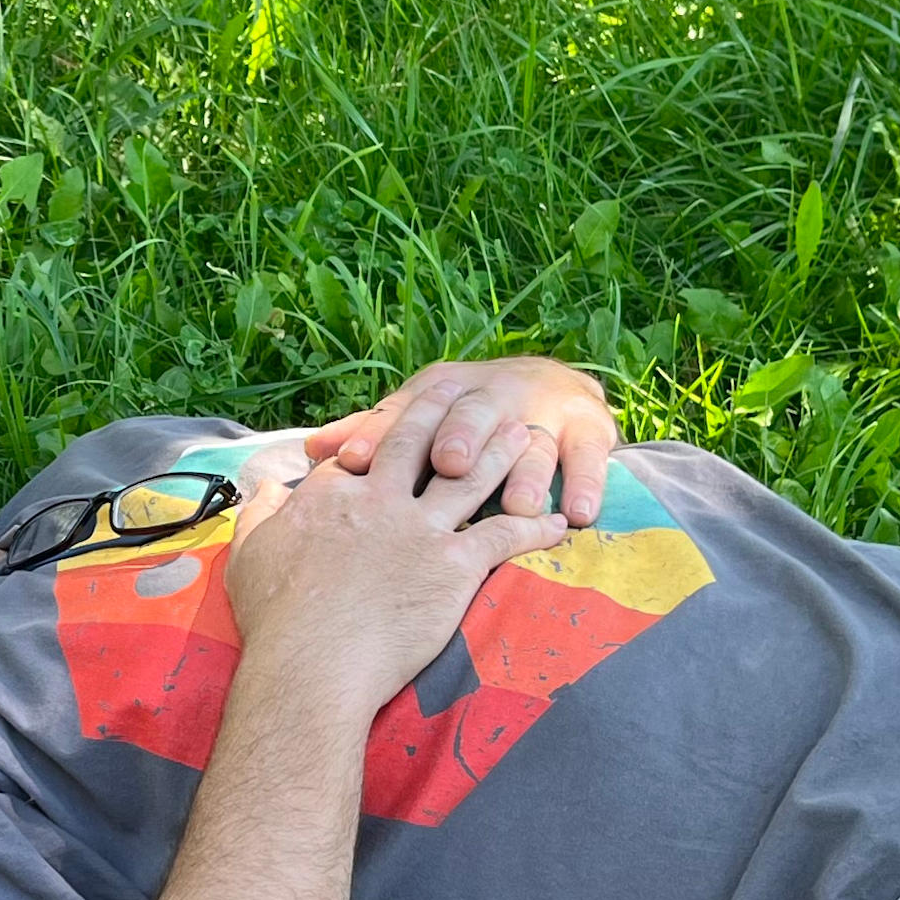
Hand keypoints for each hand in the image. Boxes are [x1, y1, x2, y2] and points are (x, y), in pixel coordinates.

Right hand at [228, 419, 571, 716]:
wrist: (312, 664)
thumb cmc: (275, 617)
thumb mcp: (249, 554)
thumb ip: (260, 513)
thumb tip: (264, 486)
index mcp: (333, 494)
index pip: (362, 449)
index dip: (380, 434)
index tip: (395, 426)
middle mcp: (381, 499)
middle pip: (421, 443)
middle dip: (448, 414)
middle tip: (473, 395)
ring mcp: (421, 530)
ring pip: (472, 476)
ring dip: (502, 452)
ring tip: (525, 434)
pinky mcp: (454, 566)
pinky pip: (505, 535)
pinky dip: (534, 526)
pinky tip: (555, 522)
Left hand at [302, 356, 618, 526]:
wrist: (549, 385)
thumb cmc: (466, 416)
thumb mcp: (421, 419)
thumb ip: (372, 435)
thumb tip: (311, 450)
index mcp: (444, 388)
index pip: (406, 410)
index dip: (380, 434)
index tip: (354, 463)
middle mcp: (492, 393)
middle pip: (473, 413)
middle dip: (461, 436)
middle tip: (449, 465)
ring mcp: (543, 412)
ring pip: (534, 441)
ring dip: (527, 472)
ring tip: (520, 505)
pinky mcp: (587, 430)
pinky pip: (589, 456)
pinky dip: (588, 482)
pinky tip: (580, 514)